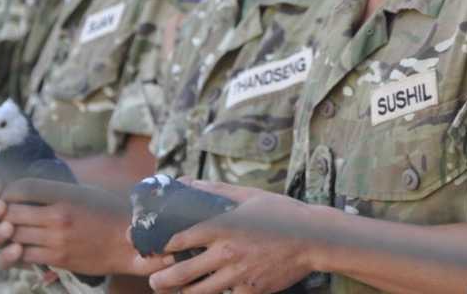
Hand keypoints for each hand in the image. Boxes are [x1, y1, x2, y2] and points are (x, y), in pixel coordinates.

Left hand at [0, 178, 156, 276]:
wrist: (130, 242)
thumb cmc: (109, 212)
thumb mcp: (85, 192)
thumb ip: (57, 191)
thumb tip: (27, 190)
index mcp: (66, 194)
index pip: (22, 188)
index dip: (8, 191)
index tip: (8, 194)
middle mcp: (59, 216)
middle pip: (11, 212)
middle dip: (1, 213)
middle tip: (2, 214)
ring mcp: (57, 239)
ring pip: (14, 235)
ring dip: (6, 233)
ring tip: (10, 230)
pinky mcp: (58, 259)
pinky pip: (24, 255)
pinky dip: (16, 251)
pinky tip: (21, 246)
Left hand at [148, 180, 316, 293]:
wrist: (313, 239)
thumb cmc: (281, 214)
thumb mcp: (249, 196)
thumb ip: (217, 191)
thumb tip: (189, 182)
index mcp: (224, 227)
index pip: (182, 239)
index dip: (164, 245)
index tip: (157, 248)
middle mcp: (227, 253)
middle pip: (184, 272)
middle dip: (163, 279)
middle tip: (153, 279)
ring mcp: (239, 275)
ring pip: (200, 292)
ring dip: (182, 293)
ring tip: (174, 291)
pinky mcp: (251, 291)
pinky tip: (211, 293)